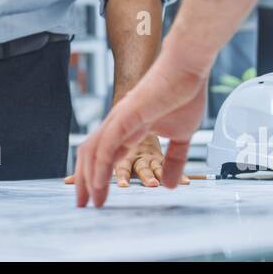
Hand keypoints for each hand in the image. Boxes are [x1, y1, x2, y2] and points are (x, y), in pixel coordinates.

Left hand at [74, 43, 207, 207]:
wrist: (188, 69)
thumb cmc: (184, 95)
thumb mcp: (182, 137)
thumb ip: (174, 160)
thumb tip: (170, 185)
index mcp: (128, 129)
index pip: (104, 155)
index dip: (97, 176)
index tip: (95, 198)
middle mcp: (117, 125)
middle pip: (90, 155)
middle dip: (84, 181)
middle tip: (84, 204)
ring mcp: (119, 120)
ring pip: (93, 152)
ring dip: (88, 178)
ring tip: (90, 200)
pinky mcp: (125, 116)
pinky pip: (105, 145)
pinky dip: (99, 166)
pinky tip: (98, 183)